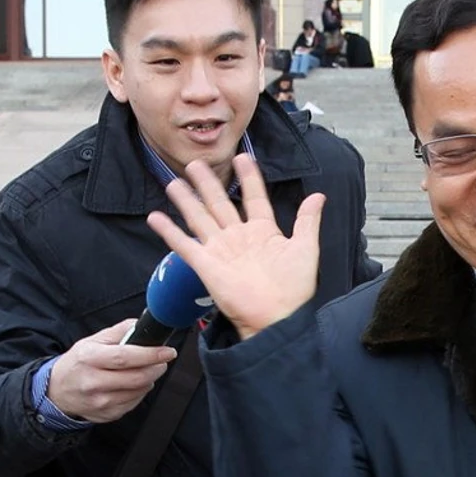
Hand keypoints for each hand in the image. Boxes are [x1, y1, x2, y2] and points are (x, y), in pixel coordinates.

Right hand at [48, 321, 175, 423]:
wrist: (57, 391)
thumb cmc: (77, 364)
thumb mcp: (91, 342)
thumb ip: (118, 332)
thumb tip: (140, 324)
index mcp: (89, 358)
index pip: (125, 357)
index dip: (150, 354)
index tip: (167, 351)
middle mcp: (94, 381)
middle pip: (137, 377)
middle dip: (156, 368)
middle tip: (161, 360)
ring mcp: (101, 401)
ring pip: (139, 391)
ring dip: (149, 379)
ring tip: (144, 370)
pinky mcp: (108, 414)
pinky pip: (135, 402)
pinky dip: (140, 391)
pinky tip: (133, 384)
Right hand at [147, 155, 325, 341]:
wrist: (276, 318)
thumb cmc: (294, 290)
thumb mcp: (306, 249)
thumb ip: (308, 221)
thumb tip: (319, 196)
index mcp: (264, 232)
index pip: (254, 197)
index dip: (249, 178)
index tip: (243, 158)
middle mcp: (239, 238)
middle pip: (220, 203)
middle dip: (208, 183)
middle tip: (196, 163)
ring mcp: (221, 250)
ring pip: (200, 217)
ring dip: (186, 200)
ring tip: (174, 181)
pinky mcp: (206, 265)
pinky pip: (184, 244)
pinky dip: (169, 231)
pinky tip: (156, 217)